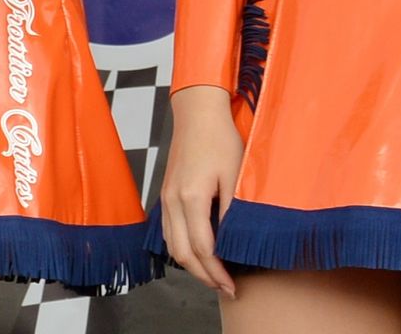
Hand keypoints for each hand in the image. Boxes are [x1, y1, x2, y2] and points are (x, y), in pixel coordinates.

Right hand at [161, 86, 243, 297]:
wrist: (197, 112)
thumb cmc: (219, 137)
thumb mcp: (234, 172)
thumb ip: (232, 208)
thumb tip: (234, 240)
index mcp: (191, 197)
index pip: (202, 248)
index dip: (217, 271)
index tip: (232, 285)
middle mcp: (173, 202)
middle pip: (182, 254)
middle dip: (203, 276)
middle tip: (224, 287)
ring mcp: (166, 199)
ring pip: (172, 246)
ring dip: (191, 265)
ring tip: (213, 274)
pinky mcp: (166, 194)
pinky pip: (169, 232)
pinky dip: (182, 249)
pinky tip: (198, 252)